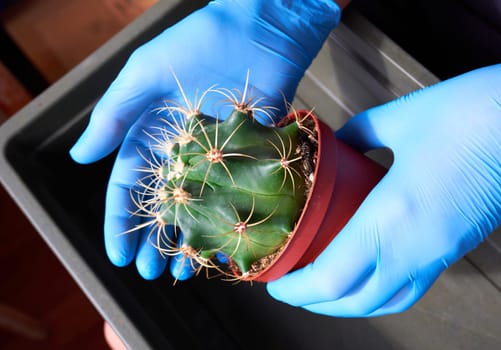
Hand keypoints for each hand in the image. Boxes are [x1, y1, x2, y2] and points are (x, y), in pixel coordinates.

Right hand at [69, 0, 339, 279]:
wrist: (259, 30)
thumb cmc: (197, 43)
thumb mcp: (144, 74)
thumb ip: (114, 115)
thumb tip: (80, 157)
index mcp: (152, 134)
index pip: (128, 185)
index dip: (120, 221)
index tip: (118, 253)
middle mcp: (182, 151)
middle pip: (163, 204)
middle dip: (154, 239)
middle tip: (149, 273)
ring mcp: (217, 157)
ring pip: (198, 207)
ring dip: (189, 238)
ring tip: (182, 271)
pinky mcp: (249, 158)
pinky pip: (236, 197)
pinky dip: (230, 222)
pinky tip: (225, 247)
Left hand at [267, 58, 500, 315]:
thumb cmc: (467, 115)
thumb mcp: (399, 119)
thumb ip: (359, 135)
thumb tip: (339, 143)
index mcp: (390, 218)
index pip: (331, 279)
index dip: (296, 290)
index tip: (274, 282)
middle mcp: (413, 249)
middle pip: (355, 302)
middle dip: (315, 304)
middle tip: (290, 287)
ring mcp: (438, 255)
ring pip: (386, 302)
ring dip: (347, 304)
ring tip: (323, 290)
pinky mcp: (455, 250)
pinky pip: (411, 289)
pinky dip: (380, 293)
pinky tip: (367, 274)